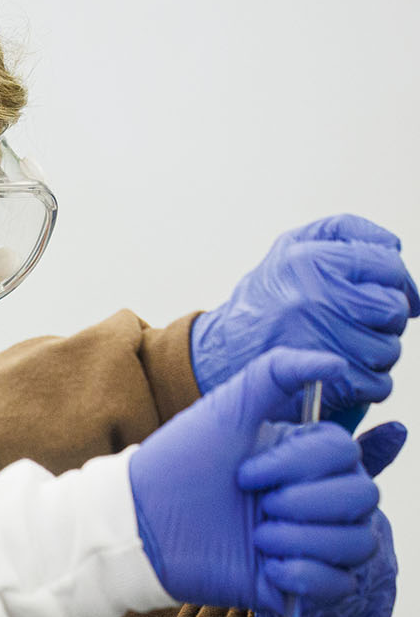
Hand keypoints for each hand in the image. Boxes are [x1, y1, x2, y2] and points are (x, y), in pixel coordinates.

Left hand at [131, 349, 389, 616]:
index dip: (297, 464)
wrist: (138, 523)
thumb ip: (277, 372)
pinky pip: (340, 586)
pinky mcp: (292, 581)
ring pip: (358, 542)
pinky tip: (268, 568)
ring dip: (306, 539)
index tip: (244, 472)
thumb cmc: (176, 464)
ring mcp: (306, 540)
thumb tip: (336, 362)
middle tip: (256, 506)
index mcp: (305, 457)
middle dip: (305, 502)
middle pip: (362, 497)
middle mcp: (314, 497)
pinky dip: (309, 577)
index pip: (345, 454)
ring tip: (257, 538)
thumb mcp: (224, 408)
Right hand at [192, 216, 419, 428]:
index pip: (389, 265)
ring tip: (345, 344)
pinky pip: (379, 384)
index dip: (395, 280)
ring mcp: (320, 343)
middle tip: (360, 320)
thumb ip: (347, 231)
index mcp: (310, 261)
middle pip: (392, 309)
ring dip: (376, 350)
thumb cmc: (267, 298)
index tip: (382, 291)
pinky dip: (370, 382)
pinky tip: (344, 371)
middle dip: (384, 317)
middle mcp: (315, 300)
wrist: (220, 353)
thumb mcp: (294, 245)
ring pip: (389, 349)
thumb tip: (396, 249)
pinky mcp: (323, 383)